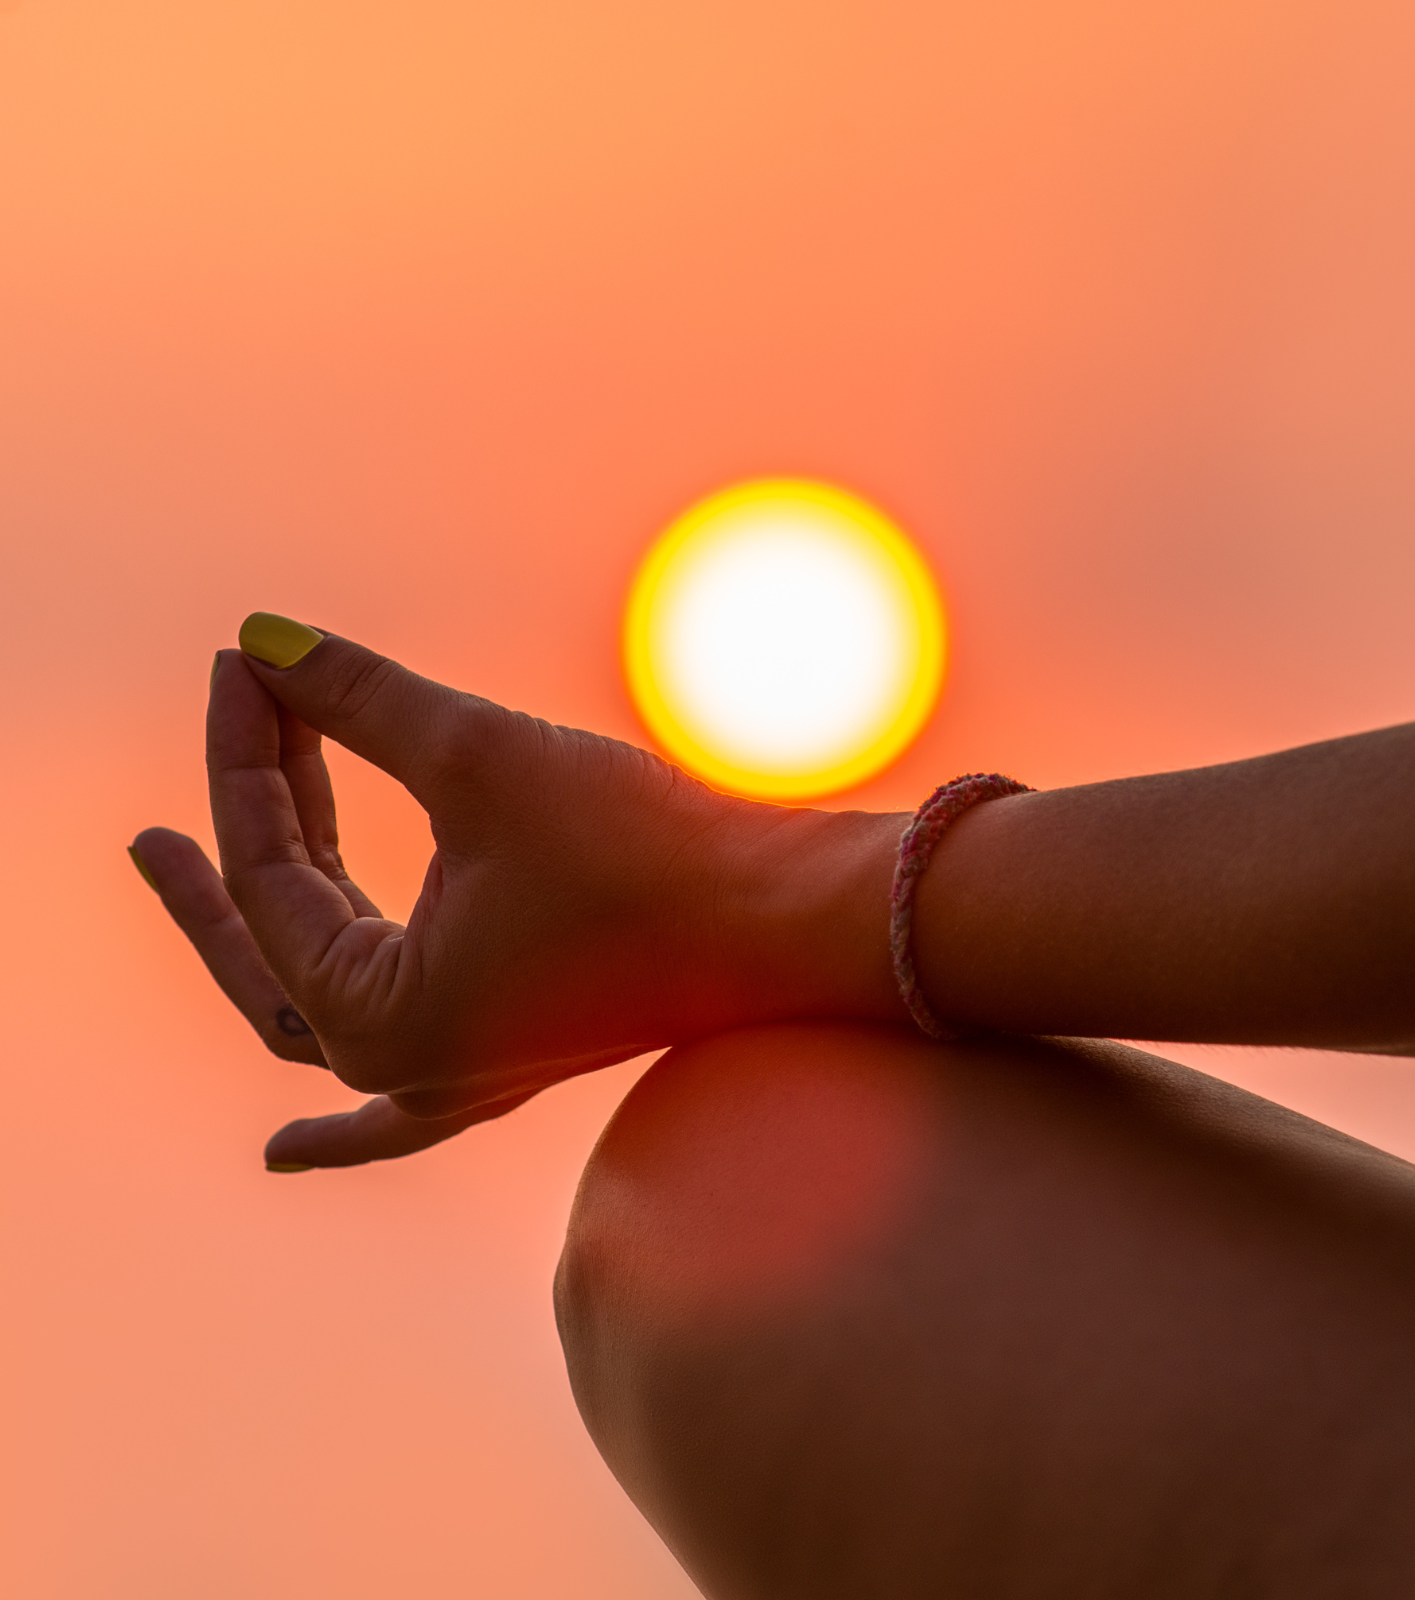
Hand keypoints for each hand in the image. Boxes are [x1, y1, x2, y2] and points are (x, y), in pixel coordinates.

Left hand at [133, 617, 904, 1169]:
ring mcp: (467, 1069)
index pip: (274, 873)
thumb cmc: (650, 853)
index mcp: (383, 1020)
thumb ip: (359, 700)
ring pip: (324, 993)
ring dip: (269, 914)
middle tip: (155, 785)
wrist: (802, 921)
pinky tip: (288, 1153)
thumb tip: (261, 636)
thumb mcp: (484, 760)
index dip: (247, 756)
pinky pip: (401, 1103)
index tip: (241, 665)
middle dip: (225, 849)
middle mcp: (412, 1066)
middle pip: (274, 946)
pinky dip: (343, 1127)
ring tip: (193, 853)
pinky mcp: (518, 1045)